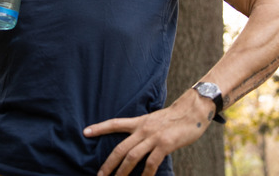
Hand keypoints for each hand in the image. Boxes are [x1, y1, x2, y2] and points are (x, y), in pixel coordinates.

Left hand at [83, 90, 213, 175]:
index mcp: (139, 122)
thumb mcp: (154, 120)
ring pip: (132, 157)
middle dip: (108, 164)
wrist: (193, 110)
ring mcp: (153, 137)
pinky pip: (152, 162)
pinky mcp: (165, 144)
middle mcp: (143, 129)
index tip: (85, 132)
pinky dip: (146, 174)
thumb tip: (136, 142)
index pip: (115, 124)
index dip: (99, 128)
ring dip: (122, 172)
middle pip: (120, 148)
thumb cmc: (174, 118)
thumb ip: (144, 130)